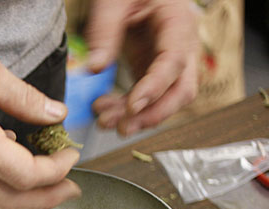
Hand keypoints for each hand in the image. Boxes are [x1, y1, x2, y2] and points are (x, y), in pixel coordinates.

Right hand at [0, 0, 80, 208]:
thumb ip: (24, 99)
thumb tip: (55, 114)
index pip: (25, 175)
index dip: (55, 170)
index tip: (71, 156)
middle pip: (9, 200)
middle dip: (45, 198)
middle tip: (70, 190)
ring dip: (21, 196)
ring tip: (46, 183)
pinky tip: (9, 162)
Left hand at [85, 0, 197, 135]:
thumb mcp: (113, 1)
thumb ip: (104, 30)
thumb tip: (94, 68)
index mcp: (178, 23)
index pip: (174, 62)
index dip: (155, 88)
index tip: (132, 106)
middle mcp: (181, 46)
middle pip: (182, 90)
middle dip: (153, 114)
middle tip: (121, 128)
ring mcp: (169, 61)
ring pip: (165, 99)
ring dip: (137, 117)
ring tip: (104, 121)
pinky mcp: (153, 70)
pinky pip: (147, 97)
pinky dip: (127, 108)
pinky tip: (105, 110)